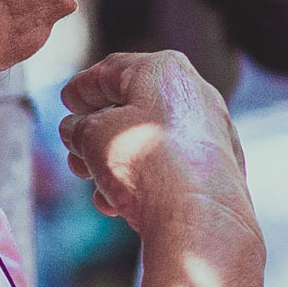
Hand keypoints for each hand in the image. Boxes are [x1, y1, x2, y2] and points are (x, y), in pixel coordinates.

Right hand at [58, 52, 255, 254]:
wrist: (198, 216)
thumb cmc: (145, 164)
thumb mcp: (92, 136)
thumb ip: (78, 127)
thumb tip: (76, 131)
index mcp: (164, 70)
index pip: (112, 71)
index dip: (83, 87)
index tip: (67, 101)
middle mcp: (195, 94)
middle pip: (134, 108)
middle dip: (96, 133)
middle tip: (74, 152)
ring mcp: (212, 132)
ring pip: (151, 142)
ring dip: (115, 162)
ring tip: (92, 183)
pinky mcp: (220, 169)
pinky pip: (172, 167)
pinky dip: (143, 179)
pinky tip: (117, 203)